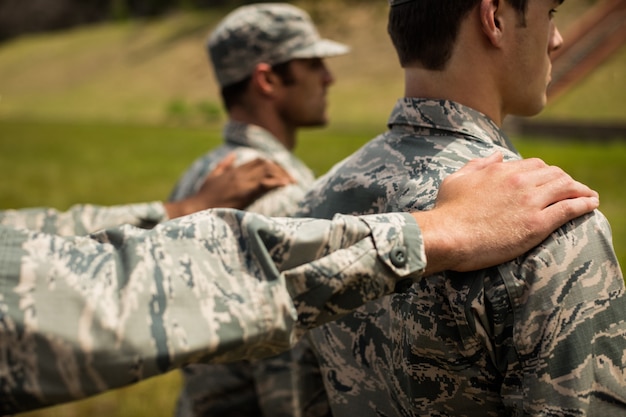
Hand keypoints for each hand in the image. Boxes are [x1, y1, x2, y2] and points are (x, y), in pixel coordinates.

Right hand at [164, 154, 293, 217]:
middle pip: (266, 163)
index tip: (282, 173)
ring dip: (282, 175)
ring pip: (267, 170)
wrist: (197, 207)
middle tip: (291, 179)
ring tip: (292, 182)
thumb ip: (224, 165)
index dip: (272, 165)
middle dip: (280, 169)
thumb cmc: (204, 196)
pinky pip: (265, 183)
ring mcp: (243, 181)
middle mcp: (240, 173)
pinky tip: (286, 185)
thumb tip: (232, 156)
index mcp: (234, 170)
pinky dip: (277, 182)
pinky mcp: (245, 191)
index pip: (258, 161)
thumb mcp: (212, 176)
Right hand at [413, 152, 598, 273]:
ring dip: (580, 190)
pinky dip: (584, 204)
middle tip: (572, 189)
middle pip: (554, 173)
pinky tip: (591, 205)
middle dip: (565, 180)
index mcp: (501, 170)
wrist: (447, 235)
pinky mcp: (537, 224)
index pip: (533, 165)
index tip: (549, 181)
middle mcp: (519, 181)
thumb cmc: (446, 211)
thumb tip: (495, 154)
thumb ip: (477, 164)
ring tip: (588, 196)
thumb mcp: (456, 179)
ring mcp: (530, 202)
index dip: (545, 173)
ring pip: (566, 187)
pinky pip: (570, 208)